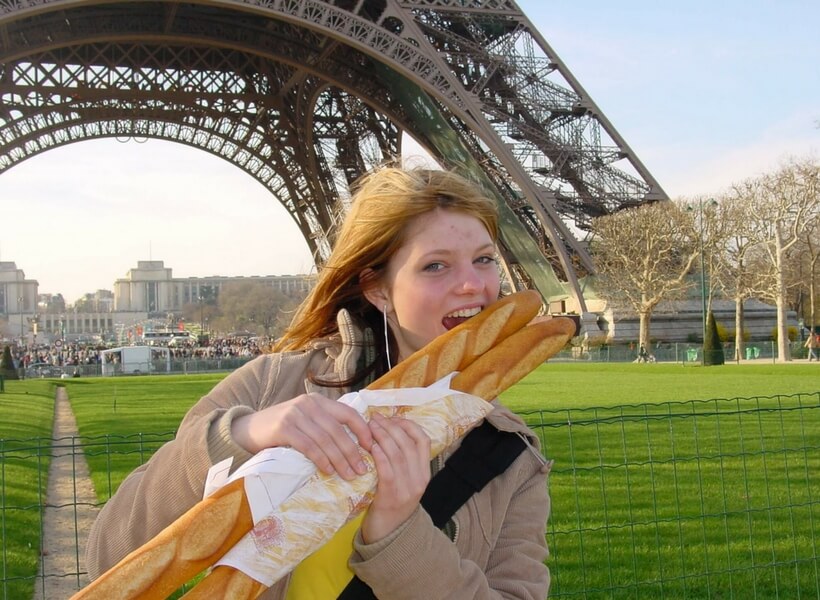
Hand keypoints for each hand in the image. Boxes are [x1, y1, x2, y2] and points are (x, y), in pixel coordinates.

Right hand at [231, 393, 372, 479]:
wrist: (246, 429)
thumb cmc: (281, 429)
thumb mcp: (305, 421)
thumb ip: (324, 426)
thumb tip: (354, 447)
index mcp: (318, 401)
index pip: (348, 412)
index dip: (362, 429)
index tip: (371, 447)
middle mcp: (309, 404)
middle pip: (338, 429)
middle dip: (352, 451)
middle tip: (362, 469)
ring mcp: (295, 414)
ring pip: (325, 439)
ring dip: (339, 459)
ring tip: (349, 475)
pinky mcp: (283, 428)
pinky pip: (308, 445)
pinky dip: (320, 459)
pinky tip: (328, 471)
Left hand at [361, 413, 430, 543]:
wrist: (388, 536)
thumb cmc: (391, 504)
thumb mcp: (404, 481)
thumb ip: (401, 461)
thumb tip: (387, 432)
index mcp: (424, 473)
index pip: (423, 440)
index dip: (408, 425)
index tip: (392, 417)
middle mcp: (419, 479)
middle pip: (409, 444)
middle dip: (391, 427)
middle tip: (376, 418)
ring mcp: (407, 489)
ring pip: (398, 455)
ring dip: (383, 437)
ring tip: (371, 427)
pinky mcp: (391, 497)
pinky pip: (388, 471)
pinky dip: (380, 456)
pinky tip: (372, 446)